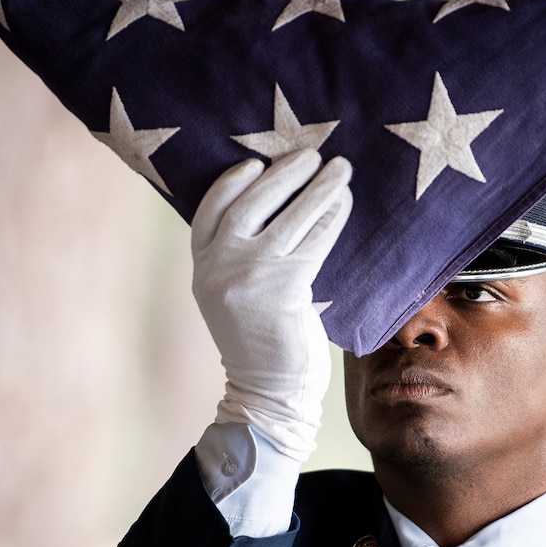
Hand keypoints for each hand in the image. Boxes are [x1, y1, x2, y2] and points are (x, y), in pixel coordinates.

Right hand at [191, 150, 351, 460]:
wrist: (268, 392)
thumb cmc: (260, 341)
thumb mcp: (233, 294)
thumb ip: (238, 256)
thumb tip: (275, 205)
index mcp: (201, 267)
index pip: (211, 209)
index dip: (233, 181)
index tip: (257, 162)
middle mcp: (218, 267)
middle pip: (250, 203)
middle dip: (284, 174)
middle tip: (312, 154)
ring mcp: (248, 277)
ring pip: (288, 217)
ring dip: (318, 189)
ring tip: (341, 169)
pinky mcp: (283, 288)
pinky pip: (313, 241)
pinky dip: (331, 219)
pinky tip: (344, 205)